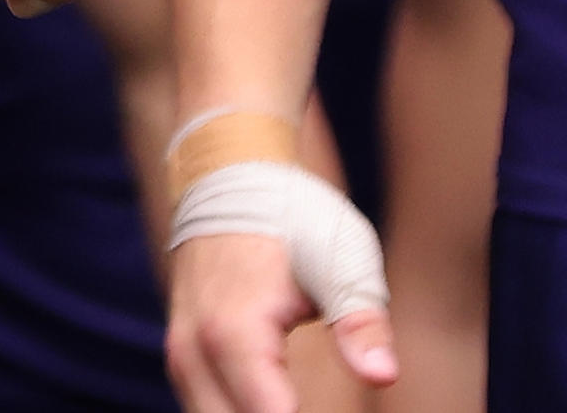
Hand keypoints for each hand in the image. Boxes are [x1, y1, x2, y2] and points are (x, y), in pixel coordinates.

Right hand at [166, 165, 395, 412]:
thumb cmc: (294, 218)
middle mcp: (195, 353)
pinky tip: (280, 408)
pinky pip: (206, 411)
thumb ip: (361, 323)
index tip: (333, 412)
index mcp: (234, 333)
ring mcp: (182, 357)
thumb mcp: (340, 259)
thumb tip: (383, 376)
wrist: (230, 177)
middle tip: (320, 408)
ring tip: (303, 405)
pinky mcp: (184, 359)